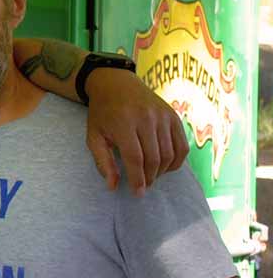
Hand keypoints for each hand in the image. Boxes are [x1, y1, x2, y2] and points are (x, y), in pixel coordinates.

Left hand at [84, 69, 187, 192]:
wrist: (117, 84)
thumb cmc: (102, 114)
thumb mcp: (94, 137)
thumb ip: (102, 162)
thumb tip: (113, 186)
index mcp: (124, 124)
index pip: (135, 158)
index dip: (138, 179)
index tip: (138, 193)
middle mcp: (147, 119)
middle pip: (154, 158)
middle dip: (150, 177)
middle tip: (143, 186)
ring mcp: (163, 116)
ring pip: (170, 153)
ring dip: (162, 171)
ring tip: (151, 176)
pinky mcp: (174, 116)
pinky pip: (182, 144)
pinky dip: (176, 160)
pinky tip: (166, 166)